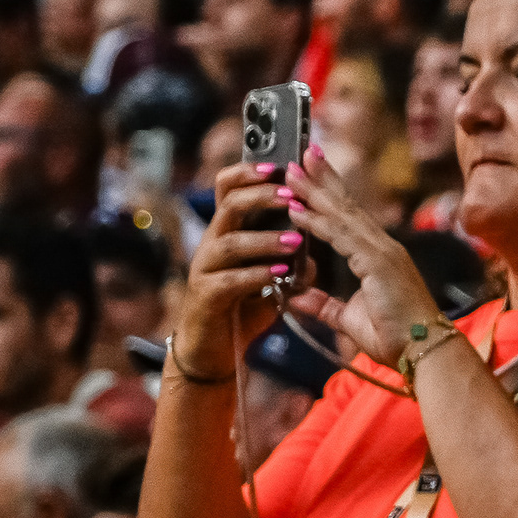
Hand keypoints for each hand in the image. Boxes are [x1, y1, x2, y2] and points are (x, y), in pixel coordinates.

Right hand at [171, 163, 294, 382]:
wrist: (213, 353)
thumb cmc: (241, 311)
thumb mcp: (271, 283)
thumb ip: (289, 266)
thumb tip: (312, 256)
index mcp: (229, 232)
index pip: (229, 188)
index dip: (251, 173)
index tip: (281, 164)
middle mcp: (213, 244)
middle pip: (227, 204)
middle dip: (260, 196)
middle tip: (291, 195)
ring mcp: (206, 269)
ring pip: (227, 242)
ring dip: (264, 239)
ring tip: (295, 241)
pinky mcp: (205, 297)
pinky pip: (228, 280)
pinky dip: (256, 275)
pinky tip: (279, 275)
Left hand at [276, 155, 440, 369]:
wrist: (424, 352)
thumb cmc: (397, 339)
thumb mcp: (349, 319)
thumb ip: (324, 305)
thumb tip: (297, 296)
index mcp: (379, 257)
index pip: (349, 218)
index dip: (328, 195)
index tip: (309, 176)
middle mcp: (383, 247)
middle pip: (346, 206)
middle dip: (322, 180)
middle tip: (301, 154)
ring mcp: (382, 252)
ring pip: (342, 214)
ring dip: (314, 191)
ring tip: (292, 169)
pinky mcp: (378, 262)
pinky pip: (341, 235)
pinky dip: (317, 221)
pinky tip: (297, 208)